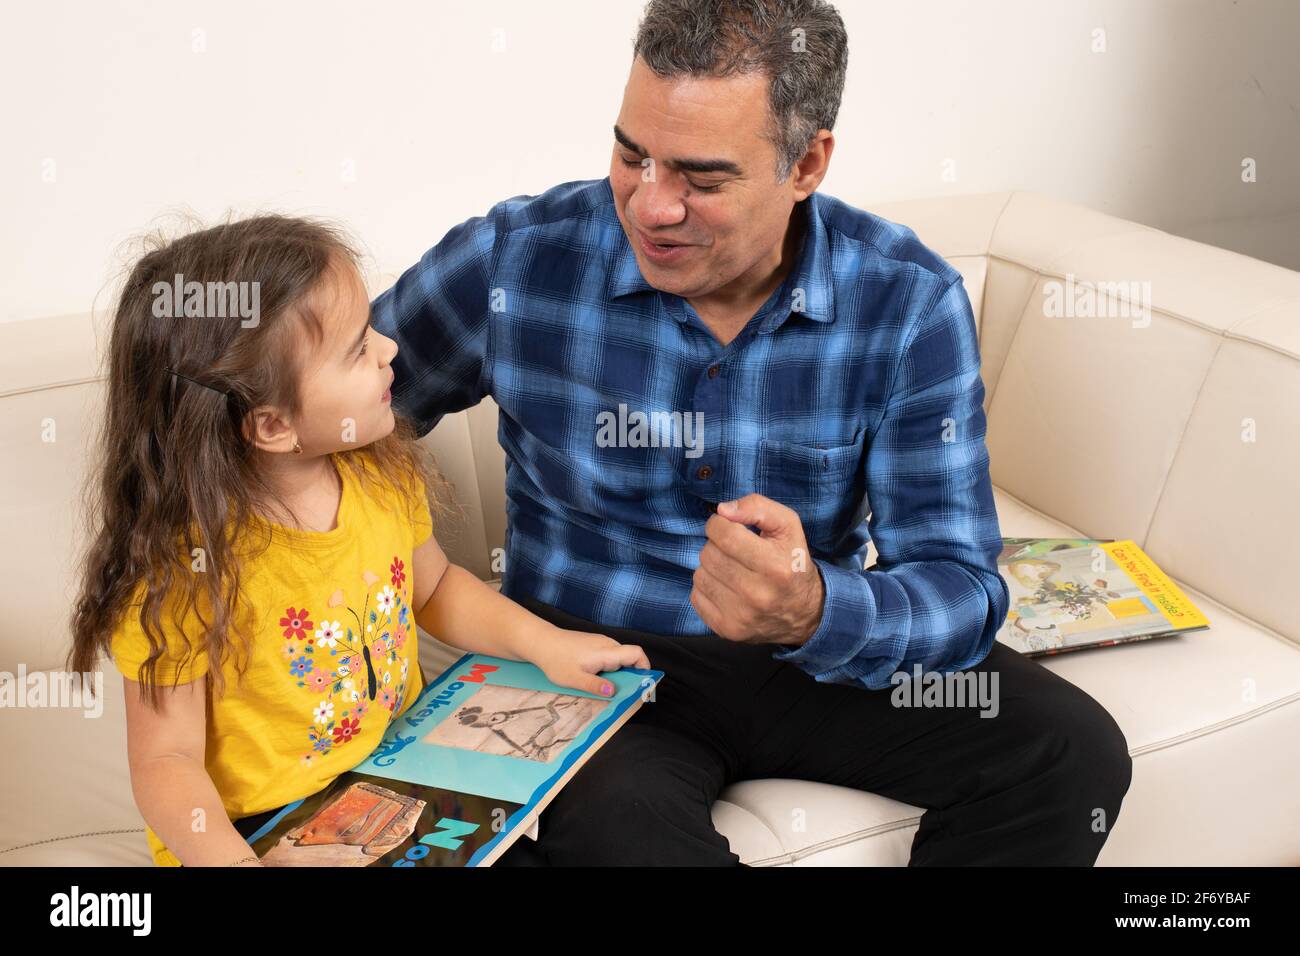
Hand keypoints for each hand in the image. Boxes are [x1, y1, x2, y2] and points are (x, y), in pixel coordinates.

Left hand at [529, 626, 650, 696]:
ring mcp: (600, 642)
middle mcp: (607, 644)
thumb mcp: (574, 679)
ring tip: (606, 687)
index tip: (643, 683)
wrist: (541, 642)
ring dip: (618, 672)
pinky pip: (609, 655)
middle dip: (631, 675)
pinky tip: (595, 677)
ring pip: (619, 657)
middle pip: (629, 657)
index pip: (636, 653)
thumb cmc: (556, 660)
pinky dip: (609, 667)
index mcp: (606, 652)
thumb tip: (614, 692)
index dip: (645, 667)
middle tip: (623, 693)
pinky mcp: (594, 643)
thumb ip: (595, 686)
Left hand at [690, 493, 825, 646]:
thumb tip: (722, 510)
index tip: (728, 526)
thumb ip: (757, 507)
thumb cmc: (792, 562)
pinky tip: (726, 587)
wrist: (804, 613)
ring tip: (732, 569)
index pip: (725, 535)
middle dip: (717, 545)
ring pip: (700, 574)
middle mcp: (757, 594)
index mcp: (775, 566)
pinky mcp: (727, 629)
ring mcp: (740, 616)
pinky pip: (696, 597)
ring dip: (711, 567)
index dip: (719, 524)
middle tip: (735, 551)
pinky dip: (707, 588)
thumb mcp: (788, 526)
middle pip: (709, 554)